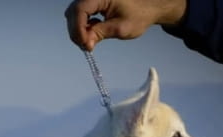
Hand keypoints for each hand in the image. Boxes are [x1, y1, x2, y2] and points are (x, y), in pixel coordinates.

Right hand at [65, 0, 186, 49]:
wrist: (148, 7)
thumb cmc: (139, 15)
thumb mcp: (120, 28)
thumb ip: (100, 34)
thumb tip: (85, 44)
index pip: (80, 10)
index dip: (78, 28)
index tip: (84, 44)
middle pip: (74, 12)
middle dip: (77, 31)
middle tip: (87, 46)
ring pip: (75, 14)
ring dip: (79, 30)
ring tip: (90, 41)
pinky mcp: (93, 3)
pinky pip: (80, 14)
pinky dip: (83, 26)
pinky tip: (92, 33)